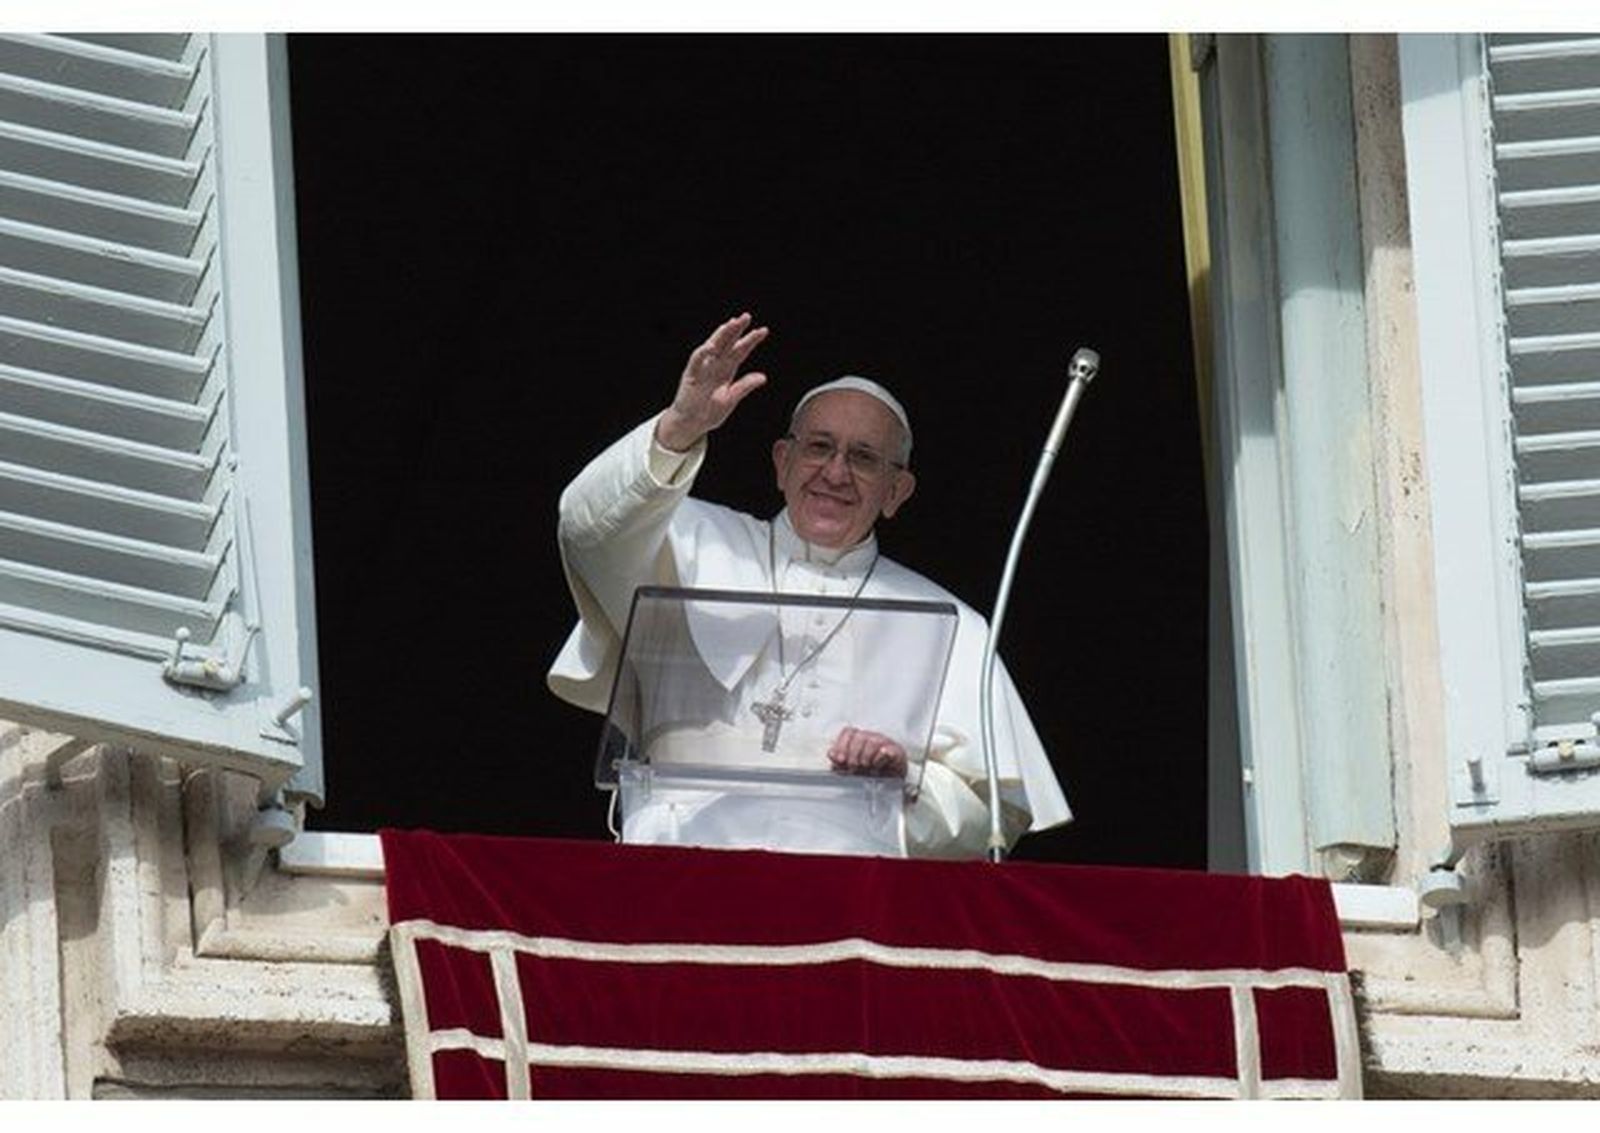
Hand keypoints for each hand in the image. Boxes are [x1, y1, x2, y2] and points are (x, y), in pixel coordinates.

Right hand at [655, 312, 770, 451]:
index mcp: (727, 370)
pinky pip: (697, 360)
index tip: (763, 330)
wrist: (691, 423)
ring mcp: (703, 368)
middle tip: (746, 317)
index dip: (751, 340)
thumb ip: (744, 387)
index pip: (740, 351)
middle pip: (727, 343)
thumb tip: (763, 377)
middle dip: (736, 330)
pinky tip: (712, 346)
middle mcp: (716, 365)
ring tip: (731, 324)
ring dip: (721, 335)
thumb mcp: (731, 400)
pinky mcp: (691, 374)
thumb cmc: (710, 411)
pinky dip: (703, 352)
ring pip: (713, 346)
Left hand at [827, 727, 907, 777]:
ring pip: (873, 741)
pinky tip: (877, 764)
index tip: (840, 760)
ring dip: (866, 756)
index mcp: (858, 739)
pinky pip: (889, 750)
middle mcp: (871, 738)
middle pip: (859, 736)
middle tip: (853, 767)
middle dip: (853, 754)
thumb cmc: (869, 772)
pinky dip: (882, 756)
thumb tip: (831, 754)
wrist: (890, 781)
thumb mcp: (850, 768)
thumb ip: (839, 762)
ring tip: (866, 767)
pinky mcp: (897, 752)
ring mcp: (885, 743)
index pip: (848, 732)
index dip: (842, 746)